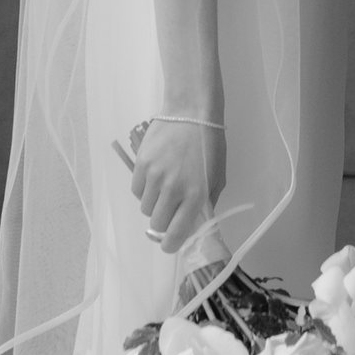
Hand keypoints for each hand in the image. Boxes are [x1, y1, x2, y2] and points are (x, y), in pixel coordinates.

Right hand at [123, 114, 223, 253]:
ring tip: (163, 188)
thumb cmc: (210, 143)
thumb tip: (196, 223)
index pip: (176, 233)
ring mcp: (155, 176)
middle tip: (168, 212)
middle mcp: (173, 189)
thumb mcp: (217, 176)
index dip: (170, 244)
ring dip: (153, 204)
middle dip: (162, 223)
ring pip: (144, 207)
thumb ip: (207, 202)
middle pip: (156, 224)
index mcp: (196, 195)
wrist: (191, 110)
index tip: (169, 244)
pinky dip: (143, 189)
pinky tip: (154, 176)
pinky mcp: (141, 164)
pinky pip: (136, 189)